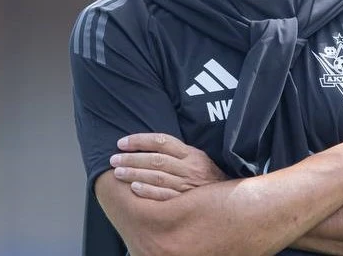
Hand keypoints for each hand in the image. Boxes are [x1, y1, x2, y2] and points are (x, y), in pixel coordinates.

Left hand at [110, 132, 228, 199]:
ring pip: (157, 177)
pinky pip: (164, 196)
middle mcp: (189, 168)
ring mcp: (187, 186)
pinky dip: (148, 192)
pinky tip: (134, 189)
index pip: (162, 141)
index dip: (140, 140)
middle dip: (132, 158)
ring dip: (135, 174)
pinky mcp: (185, 202)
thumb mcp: (198, 159)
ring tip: (118, 173)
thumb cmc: (208, 178)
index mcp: (192, 154)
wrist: (228, 202)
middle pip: (156, 159)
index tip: (122, 142)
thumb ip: (178, 152)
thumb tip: (148, 145)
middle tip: (114, 159)